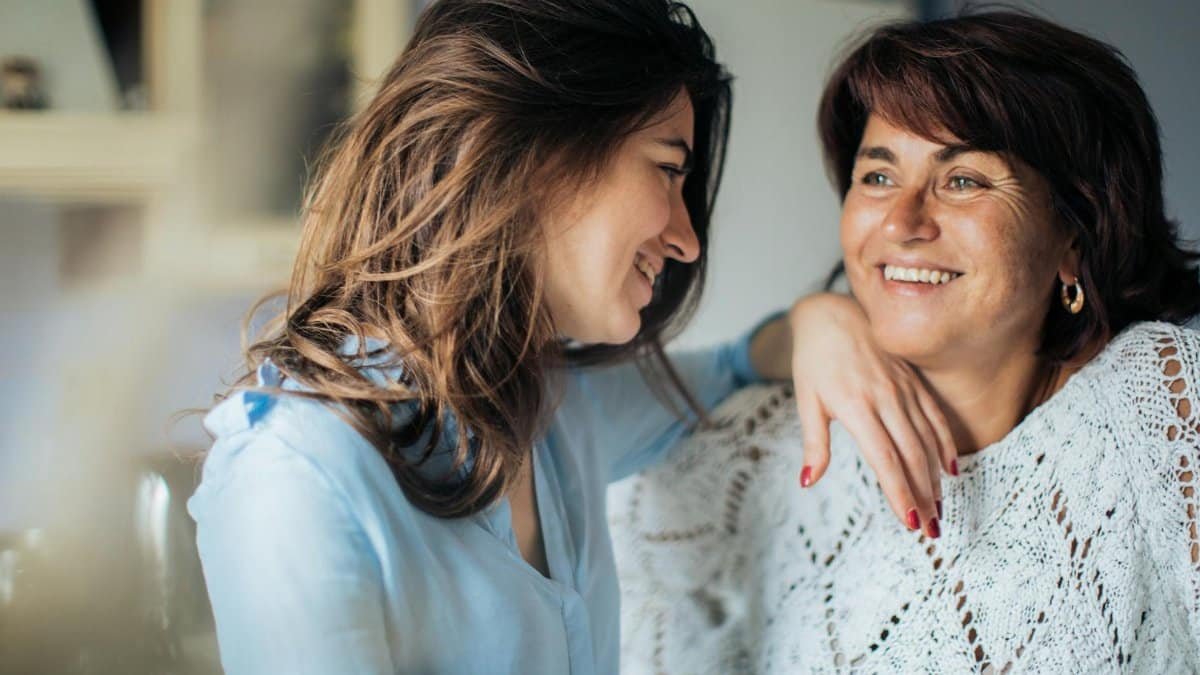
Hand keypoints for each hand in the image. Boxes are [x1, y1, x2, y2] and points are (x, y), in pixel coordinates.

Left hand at [788, 293, 955, 537]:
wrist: (831, 315)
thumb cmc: (814, 361)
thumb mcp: (807, 401)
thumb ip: (814, 443)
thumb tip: (808, 481)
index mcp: (856, 406)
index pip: (885, 459)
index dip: (899, 491)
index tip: (909, 521)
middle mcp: (886, 398)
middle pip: (911, 455)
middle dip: (923, 496)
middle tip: (931, 530)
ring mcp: (904, 389)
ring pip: (927, 440)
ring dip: (935, 479)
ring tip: (940, 510)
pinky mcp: (914, 382)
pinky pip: (935, 417)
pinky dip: (945, 444)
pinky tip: (950, 470)